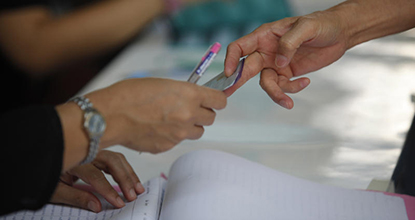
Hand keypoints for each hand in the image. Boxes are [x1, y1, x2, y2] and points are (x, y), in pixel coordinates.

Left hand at [50, 150, 143, 211]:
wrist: (38, 159)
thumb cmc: (45, 175)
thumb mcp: (56, 191)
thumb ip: (76, 198)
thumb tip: (97, 205)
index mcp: (74, 161)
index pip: (96, 176)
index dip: (109, 190)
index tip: (119, 202)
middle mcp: (86, 152)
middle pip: (112, 162)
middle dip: (125, 179)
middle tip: (132, 195)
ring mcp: (93, 150)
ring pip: (117, 158)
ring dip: (129, 173)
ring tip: (138, 189)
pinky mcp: (97, 152)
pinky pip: (116, 158)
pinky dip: (126, 168)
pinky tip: (132, 180)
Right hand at [88, 78, 226, 152]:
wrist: (110, 116)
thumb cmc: (130, 94)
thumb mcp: (162, 83)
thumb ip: (183, 92)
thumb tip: (193, 97)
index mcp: (189, 95)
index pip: (220, 100)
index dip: (217, 99)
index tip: (213, 99)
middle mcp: (189, 115)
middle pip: (211, 118)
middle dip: (202, 113)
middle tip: (188, 108)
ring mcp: (179, 134)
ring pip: (197, 132)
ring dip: (189, 126)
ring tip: (170, 119)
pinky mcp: (168, 146)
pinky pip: (178, 141)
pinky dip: (172, 136)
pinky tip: (156, 127)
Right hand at [224, 11, 348, 108]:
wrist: (340, 34)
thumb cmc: (322, 23)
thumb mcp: (307, 27)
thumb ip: (290, 43)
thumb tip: (279, 63)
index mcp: (265, 36)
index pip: (240, 47)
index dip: (232, 60)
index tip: (229, 73)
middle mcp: (266, 51)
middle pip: (247, 68)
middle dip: (238, 81)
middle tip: (229, 93)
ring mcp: (276, 64)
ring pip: (266, 83)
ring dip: (276, 93)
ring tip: (288, 102)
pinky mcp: (287, 74)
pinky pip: (283, 87)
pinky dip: (292, 89)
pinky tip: (305, 82)